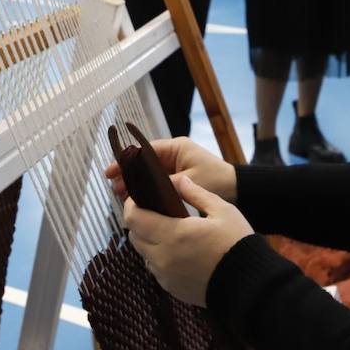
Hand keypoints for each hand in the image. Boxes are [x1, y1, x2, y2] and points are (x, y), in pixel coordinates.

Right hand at [103, 136, 236, 203]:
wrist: (238, 190)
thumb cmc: (218, 180)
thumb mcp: (189, 181)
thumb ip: (165, 184)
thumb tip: (144, 191)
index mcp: (176, 147)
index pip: (144, 150)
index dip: (126, 161)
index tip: (111, 171)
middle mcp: (174, 154)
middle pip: (143, 162)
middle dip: (128, 175)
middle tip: (115, 189)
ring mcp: (176, 166)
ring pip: (149, 174)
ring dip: (136, 184)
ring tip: (122, 197)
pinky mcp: (179, 178)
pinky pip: (158, 182)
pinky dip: (147, 190)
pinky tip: (138, 201)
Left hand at [124, 175, 253, 307]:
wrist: (249, 285)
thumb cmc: (238, 244)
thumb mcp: (223, 211)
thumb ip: (197, 194)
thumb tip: (181, 181)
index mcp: (173, 234)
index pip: (133, 218)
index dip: (132, 205)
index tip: (140, 199)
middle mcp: (163, 256)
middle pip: (134, 235)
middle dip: (140, 222)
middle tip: (156, 213)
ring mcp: (165, 275)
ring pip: (143, 253)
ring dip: (149, 240)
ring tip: (169, 232)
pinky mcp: (171, 288)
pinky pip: (155, 269)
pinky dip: (160, 258)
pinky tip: (179, 251)